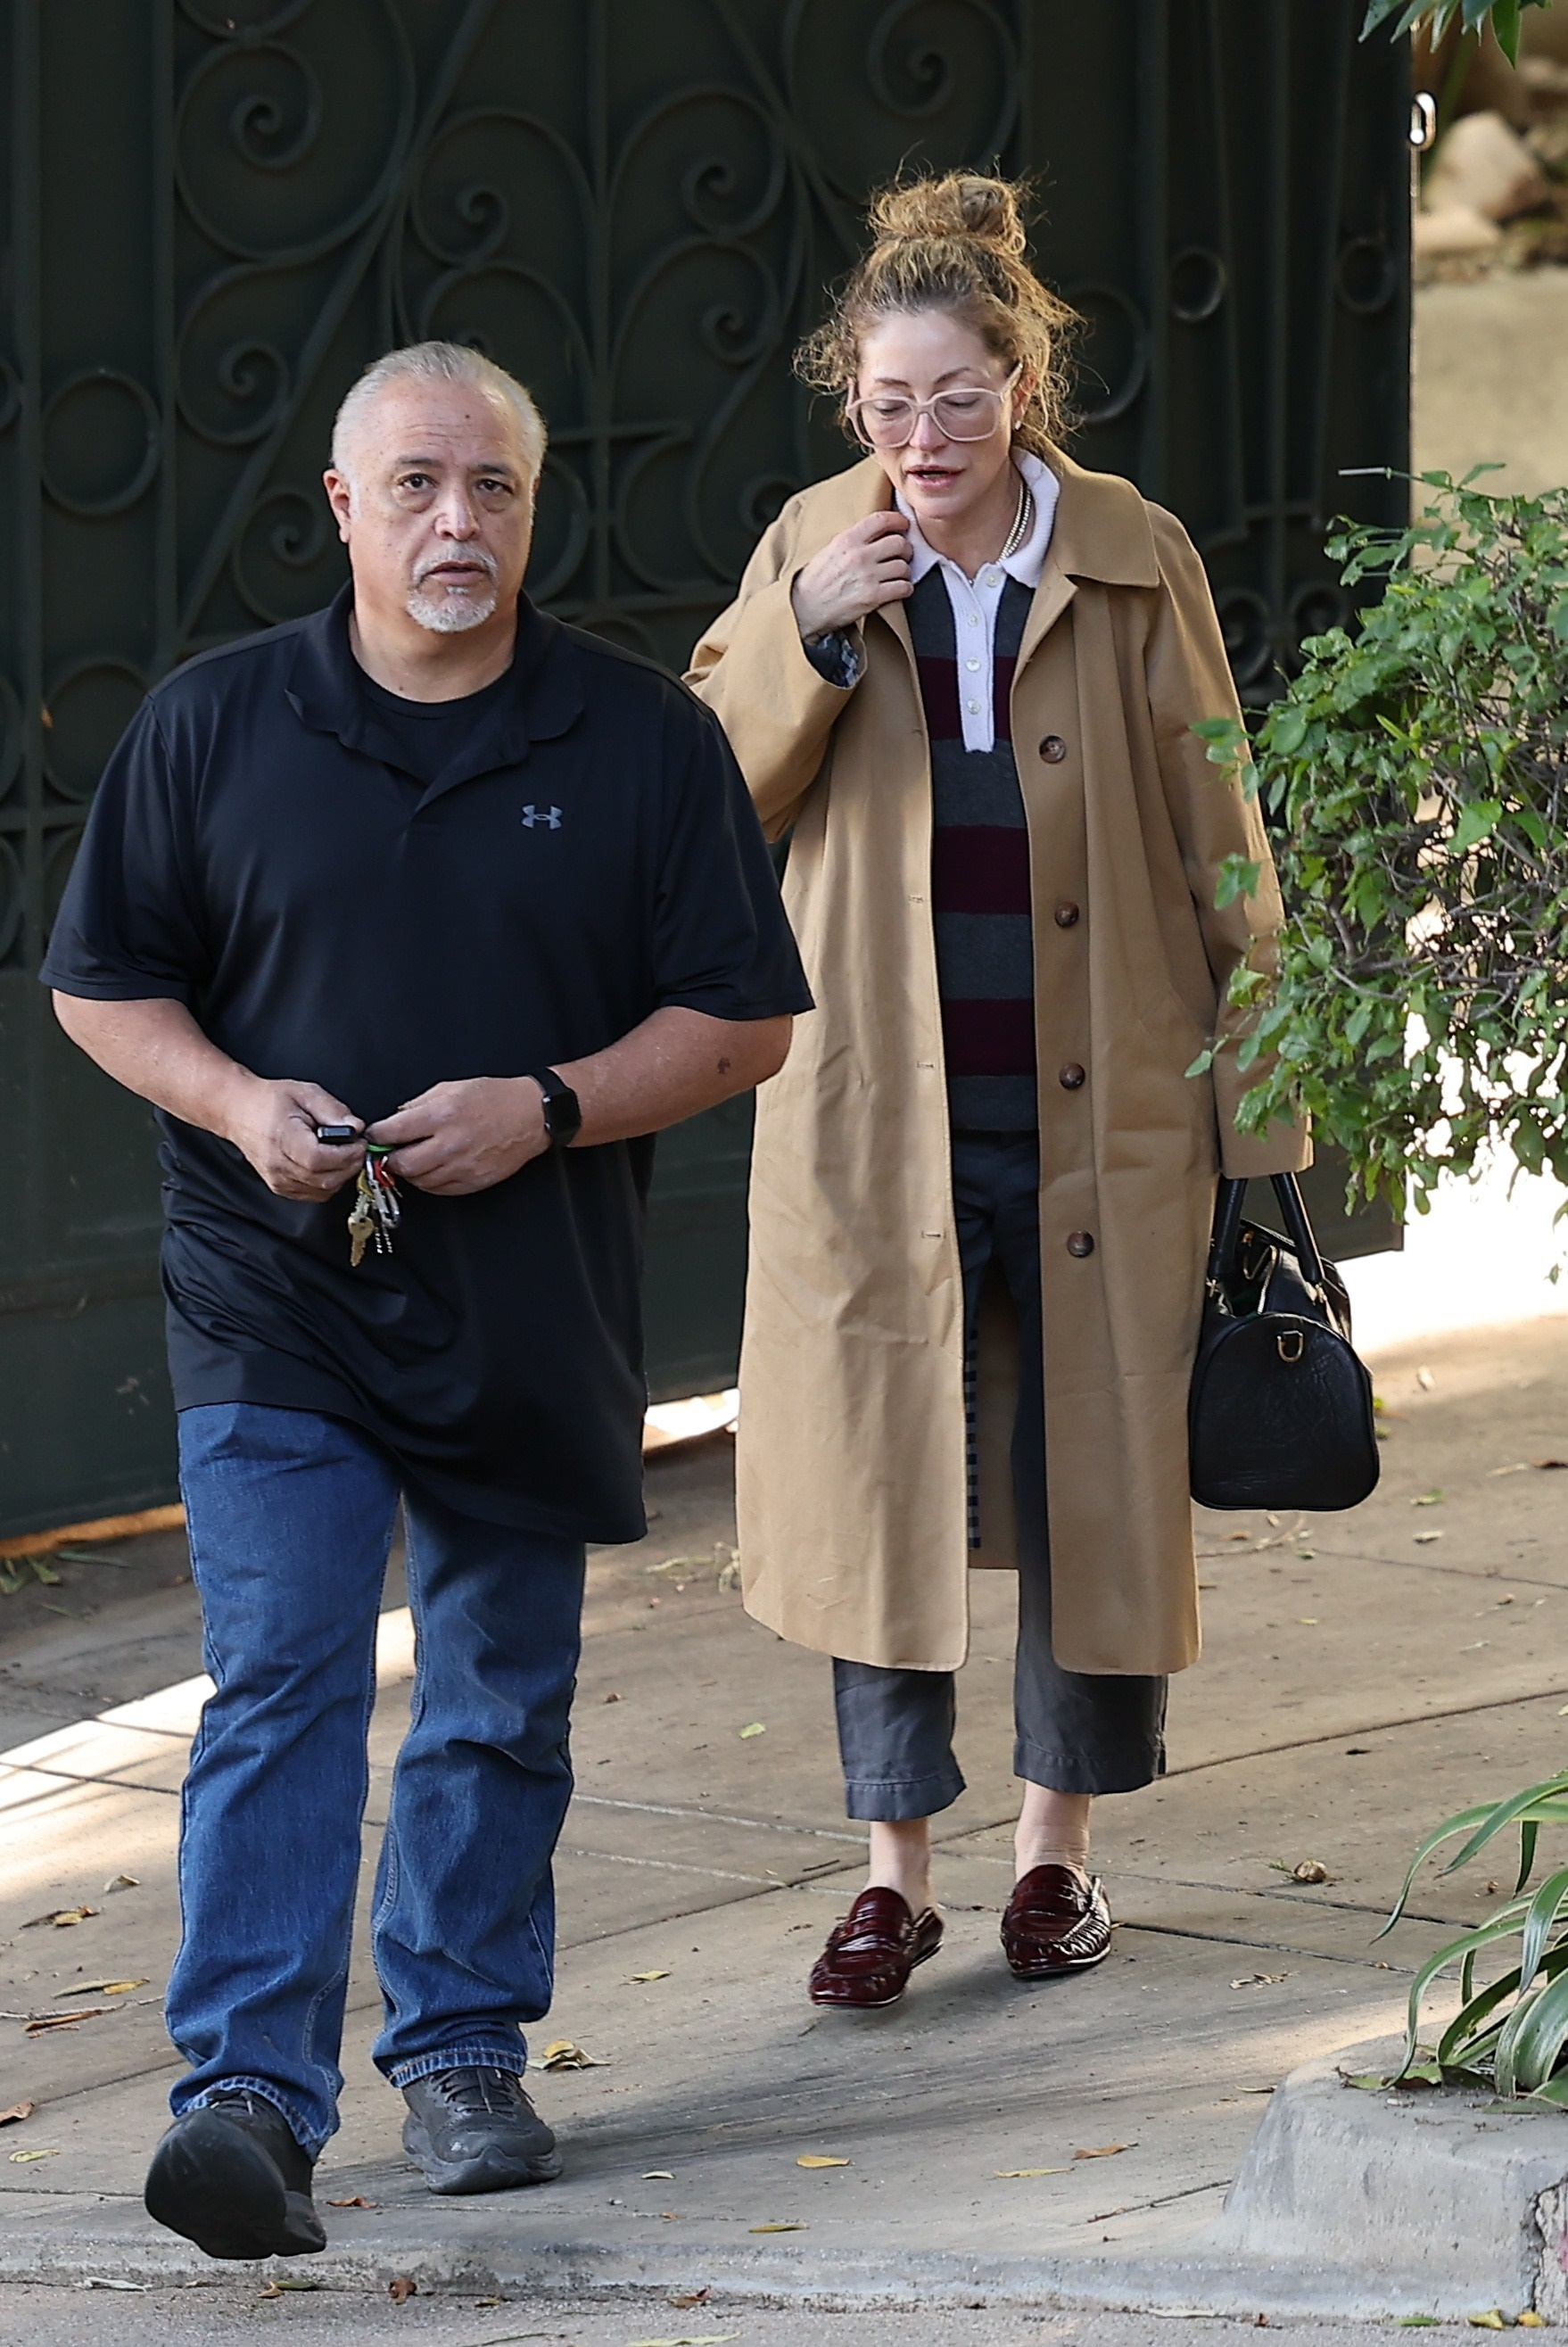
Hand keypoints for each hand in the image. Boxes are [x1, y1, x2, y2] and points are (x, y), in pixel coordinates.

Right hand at [224, 1077, 364, 1201]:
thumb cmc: (268, 1102)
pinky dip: (329, 1182)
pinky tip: (329, 1164)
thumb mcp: (306, 1093)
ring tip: (343, 1153)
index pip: (319, 1159)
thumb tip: (355, 1127)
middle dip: (350, 1165)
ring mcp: (278, 1180)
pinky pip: (314, 1194)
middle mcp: (278, 1165)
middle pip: (325, 1180)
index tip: (358, 1143)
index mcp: (282, 1140)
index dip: (346, 1154)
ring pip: (323, 1190)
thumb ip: (333, 1110)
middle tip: (356, 1147)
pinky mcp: (281, 1188)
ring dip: (341, 1174)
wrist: (240, 1112)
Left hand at [366, 1076, 546, 1195]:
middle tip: (392, 1152)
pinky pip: (440, 1189)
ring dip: (411, 1171)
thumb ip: (418, 1104)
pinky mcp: (473, 1181)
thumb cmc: (494, 1098)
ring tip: (415, 1158)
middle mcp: (450, 1143)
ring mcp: (462, 1166)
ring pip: (419, 1181)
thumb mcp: (451, 1087)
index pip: (393, 1132)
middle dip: (390, 1159)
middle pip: (402, 1164)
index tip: (374, 1136)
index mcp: (441, 1115)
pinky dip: (430, 1181)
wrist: (530, 1115)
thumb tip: (395, 1119)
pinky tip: (434, 1168)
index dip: (377, 1135)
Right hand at [790, 511, 912, 639]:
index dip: (898, 521)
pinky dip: (905, 589)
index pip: (881, 519)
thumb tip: (876, 534)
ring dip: (905, 572)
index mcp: (847, 540)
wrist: (803, 609)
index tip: (903, 525)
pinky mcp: (873, 597)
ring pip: (904, 566)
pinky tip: (898, 590)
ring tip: (898, 576)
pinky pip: (903, 587)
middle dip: (905, 549)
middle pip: (899, 543)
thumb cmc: (814, 582)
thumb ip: (852, 540)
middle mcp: (859, 555)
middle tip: (902, 556)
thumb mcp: (829, 550)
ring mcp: (867, 576)